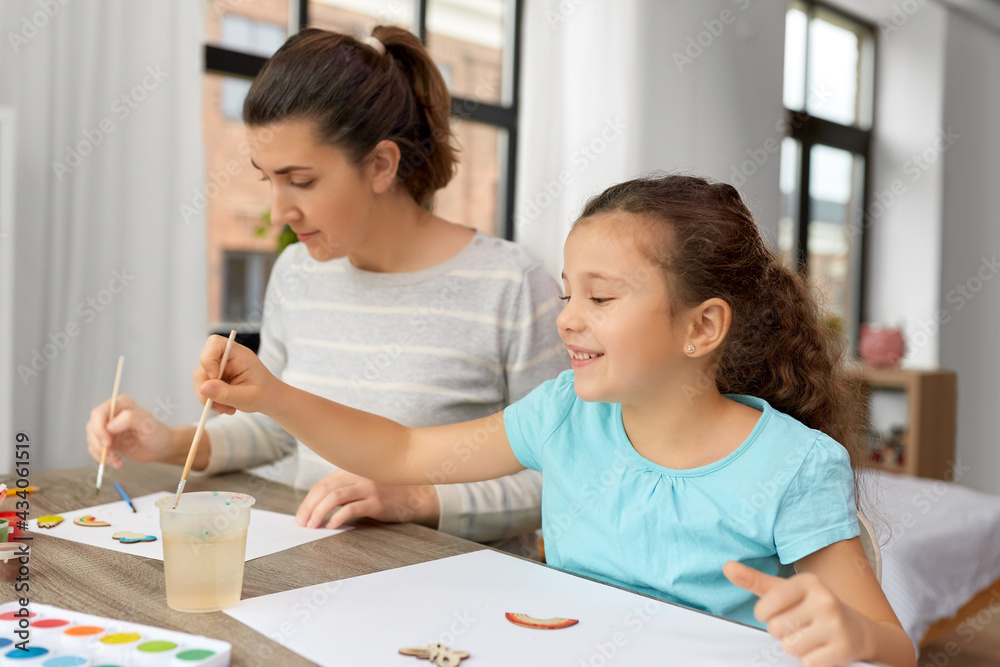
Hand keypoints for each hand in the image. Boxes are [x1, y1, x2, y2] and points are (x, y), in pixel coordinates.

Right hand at [85, 395, 171, 467]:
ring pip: (92, 439)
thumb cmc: (157, 433)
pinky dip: (103, 458)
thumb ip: (129, 419)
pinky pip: (95, 449)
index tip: (107, 443)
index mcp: (121, 404)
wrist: (161, 448)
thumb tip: (109, 426)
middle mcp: (111, 414)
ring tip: (116, 461)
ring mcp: (107, 427)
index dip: (99, 428)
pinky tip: (116, 463)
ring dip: (101, 453)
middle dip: (98, 443)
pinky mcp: (107, 440)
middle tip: (111, 455)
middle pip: (92, 426)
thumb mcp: (147, 424)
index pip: (99, 413)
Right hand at [194, 335, 276, 414]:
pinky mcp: (216, 378)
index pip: (215, 343)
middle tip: (217, 405)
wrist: (269, 399)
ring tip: (227, 409)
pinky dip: (211, 400)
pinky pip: (204, 388)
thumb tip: (203, 388)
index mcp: (239, 355)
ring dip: (209, 398)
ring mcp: (220, 368)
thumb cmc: (264, 394)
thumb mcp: (247, 397)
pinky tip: (225, 406)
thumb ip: (225, 393)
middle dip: (206, 388)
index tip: (214, 377)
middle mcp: (227, 358)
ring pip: (201, 379)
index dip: (208, 358)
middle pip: (203, 365)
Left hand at [295, 470, 439, 529]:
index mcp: (353, 470)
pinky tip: (331, 526)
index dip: (308, 500)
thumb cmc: (389, 492)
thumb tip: (319, 506)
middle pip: (325, 489)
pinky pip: (352, 509)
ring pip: (334, 498)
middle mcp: (359, 475)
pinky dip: (337, 518)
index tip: (301, 515)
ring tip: (312, 526)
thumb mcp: (366, 484)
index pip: (323, 484)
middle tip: (302, 523)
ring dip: (319, 513)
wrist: (418, 496)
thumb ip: (347, 488)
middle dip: (309, 507)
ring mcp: (369, 487)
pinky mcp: (378, 501)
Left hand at [724, 561, 873, 666]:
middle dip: (782, 632)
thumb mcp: (785, 590)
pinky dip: (810, 659)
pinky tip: (822, 648)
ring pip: (790, 647)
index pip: (765, 607)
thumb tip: (726, 566)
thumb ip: (754, 580)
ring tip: (810, 637)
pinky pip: (807, 662)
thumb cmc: (811, 607)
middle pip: (776, 629)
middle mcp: (824, 600)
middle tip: (799, 626)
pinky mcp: (843, 648)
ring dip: (795, 647)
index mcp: (808, 582)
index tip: (778, 612)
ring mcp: (836, 624)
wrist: (857, 629)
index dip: (765, 615)